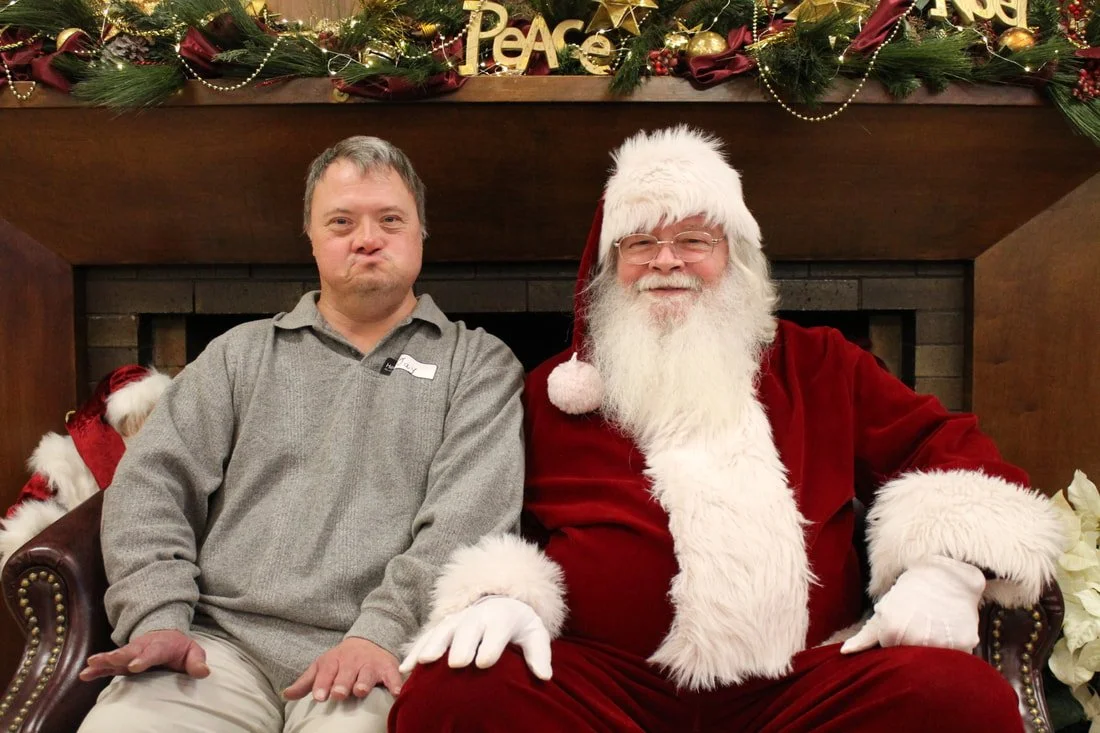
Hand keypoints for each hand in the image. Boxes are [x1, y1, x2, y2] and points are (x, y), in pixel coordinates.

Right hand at [79, 629, 208, 680]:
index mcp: (161, 646)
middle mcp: (142, 648)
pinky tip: (84, 674)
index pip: (153, 652)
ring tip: (89, 665)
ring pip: (116, 657)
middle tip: (109, 660)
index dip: (144, 658)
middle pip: (130, 652)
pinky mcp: (122, 661)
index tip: (135, 666)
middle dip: (119, 656)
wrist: (165, 635)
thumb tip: (204, 672)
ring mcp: (131, 654)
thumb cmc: (179, 647)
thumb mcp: (193, 652)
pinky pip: (108, 665)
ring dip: (103, 660)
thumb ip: (197, 662)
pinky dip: (97, 668)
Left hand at [283, 637, 400, 701]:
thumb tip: (286, 695)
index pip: (326, 671)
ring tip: (360, 690)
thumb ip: (306, 682)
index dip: (322, 683)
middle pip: (346, 673)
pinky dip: (395, 683)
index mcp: (334, 661)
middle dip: (342, 683)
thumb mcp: (323, 666)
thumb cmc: (342, 660)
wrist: (370, 640)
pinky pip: (392, 675)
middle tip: (338, 693)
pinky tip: (395, 692)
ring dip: (364, 682)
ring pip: (367, 674)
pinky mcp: (388, 668)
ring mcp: (371, 664)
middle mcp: (352, 662)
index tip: (319, 696)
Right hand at [400, 596, 551, 679]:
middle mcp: (477, 616)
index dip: (490, 646)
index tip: (484, 663)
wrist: (501, 602)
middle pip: (468, 630)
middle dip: (462, 645)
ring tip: (425, 662)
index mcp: (502, 618)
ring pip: (443, 631)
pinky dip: (415, 651)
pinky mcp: (443, 626)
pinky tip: (406, 668)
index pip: (496, 632)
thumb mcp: (535, 635)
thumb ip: (539, 655)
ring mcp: (458, 620)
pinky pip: (427, 637)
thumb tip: (545, 676)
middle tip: (456, 663)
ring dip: (433, 645)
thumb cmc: (519, 626)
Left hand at [841, 555, 985, 654]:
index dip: (897, 644)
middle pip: (913, 662)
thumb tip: (845, 652)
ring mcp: (942, 643)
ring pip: (936, 661)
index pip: (892, 657)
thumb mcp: (883, 609)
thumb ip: (865, 636)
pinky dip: (955, 647)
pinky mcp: (965, 642)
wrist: (946, 573)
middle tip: (920, 626)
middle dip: (914, 648)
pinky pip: (959, 657)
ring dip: (936, 649)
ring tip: (934, 626)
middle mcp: (916, 639)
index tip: (902, 629)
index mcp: (891, 632)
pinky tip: (950, 628)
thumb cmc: (910, 592)